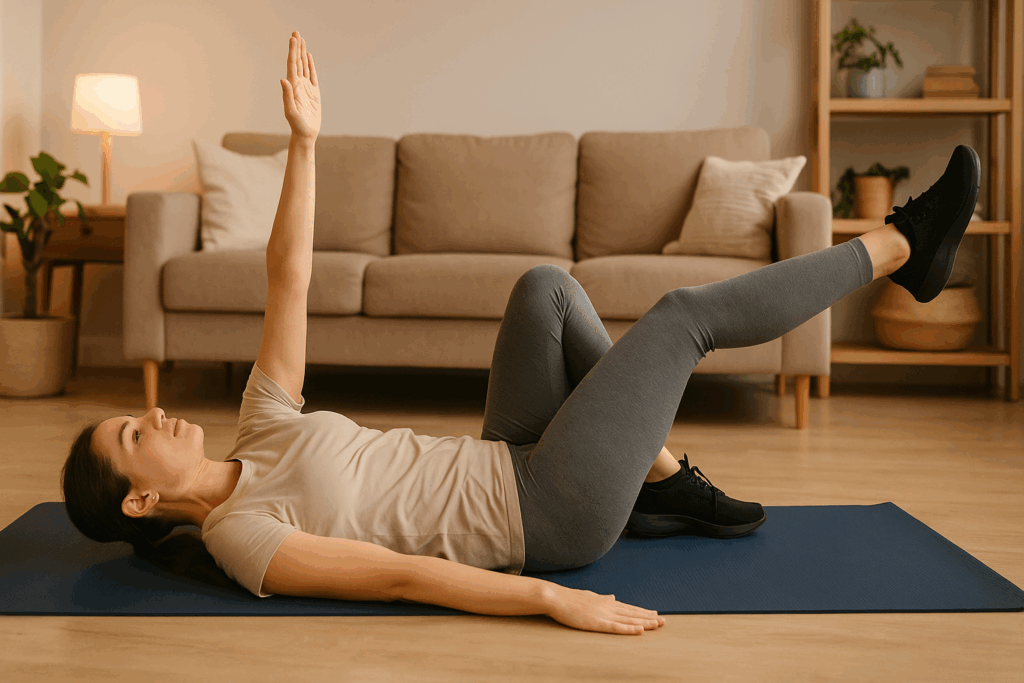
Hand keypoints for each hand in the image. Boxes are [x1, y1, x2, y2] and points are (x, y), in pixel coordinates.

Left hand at [280, 31, 320, 140]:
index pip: (292, 65)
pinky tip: (308, 56)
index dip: (292, 51)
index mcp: (292, 86)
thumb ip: (287, 95)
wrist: (305, 134)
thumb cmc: (297, 125)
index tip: (293, 39)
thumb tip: (283, 79)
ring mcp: (306, 87)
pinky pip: (312, 75)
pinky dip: (310, 65)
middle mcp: (298, 84)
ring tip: (301, 40)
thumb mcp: (291, 111)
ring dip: (302, 52)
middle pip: (297, 61)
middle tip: (296, 32)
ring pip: (304, 65)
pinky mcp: (314, 92)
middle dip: (296, 47)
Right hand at [545, 585, 664, 635]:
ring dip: (644, 622)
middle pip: (633, 613)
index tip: (655, 614)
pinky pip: (617, 627)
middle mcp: (609, 606)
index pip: (629, 608)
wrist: (557, 598)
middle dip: (649, 617)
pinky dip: (630, 629)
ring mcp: (604, 614)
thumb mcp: (590, 596)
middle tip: (664, 621)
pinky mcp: (598, 623)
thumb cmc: (571, 598)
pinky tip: (640, 630)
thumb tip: (613, 597)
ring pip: (629, 620)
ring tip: (658, 625)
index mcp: (606, 602)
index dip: (642, 612)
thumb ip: (602, 598)